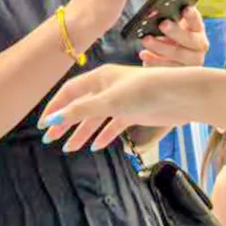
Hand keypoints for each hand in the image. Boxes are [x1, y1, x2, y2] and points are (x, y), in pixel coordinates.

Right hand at [42, 65, 199, 152]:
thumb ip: (81, 111)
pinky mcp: (134, 112)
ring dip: (82, 132)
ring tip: (69, 148)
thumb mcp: (110, 101)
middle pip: (80, 106)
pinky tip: (96, 146)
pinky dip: (104, 134)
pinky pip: (113, 124)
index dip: (55, 107)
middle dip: (65, 122)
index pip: (69, 92)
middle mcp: (108, 87)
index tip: (43, 124)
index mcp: (99, 77)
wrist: (182, 96)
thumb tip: (52, 120)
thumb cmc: (146, 91)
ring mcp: (121, 100)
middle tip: (50, 139)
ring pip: (95, 118)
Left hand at [140, 7, 208, 67]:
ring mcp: (190, 65)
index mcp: (198, 32)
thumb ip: (167, 18)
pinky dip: (154, 62)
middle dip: (176, 32)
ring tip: (146, 40)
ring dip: (161, 47)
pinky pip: (167, 70)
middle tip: (162, 24)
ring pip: (178, 57)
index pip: (196, 22)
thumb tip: (154, 10)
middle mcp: (198, 49)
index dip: (192, 15)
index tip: (185, 8)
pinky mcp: (179, 78)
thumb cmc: (168, 38)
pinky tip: (144, 54)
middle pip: (190, 40)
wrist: (166, 60)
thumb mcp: (171, 27)